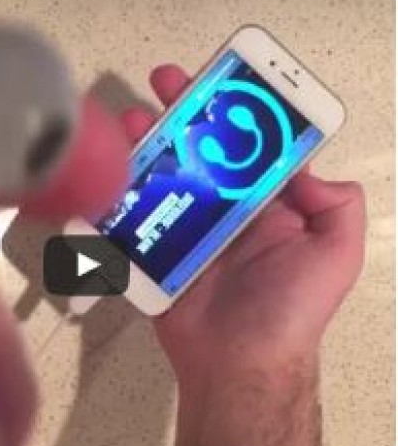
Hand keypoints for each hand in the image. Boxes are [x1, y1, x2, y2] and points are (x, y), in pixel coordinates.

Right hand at [121, 65, 365, 392]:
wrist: (236, 364)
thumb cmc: (288, 309)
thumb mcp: (335, 254)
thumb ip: (336, 205)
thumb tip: (303, 166)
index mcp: (266, 205)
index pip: (249, 145)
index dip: (234, 110)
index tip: (218, 82)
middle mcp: (226, 211)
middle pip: (199, 151)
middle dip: (182, 113)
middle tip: (163, 83)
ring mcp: (187, 231)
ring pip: (163, 177)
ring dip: (146, 144)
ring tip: (129, 122)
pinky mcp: (157, 254)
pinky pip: (136, 218)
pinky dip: (120, 195)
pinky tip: (108, 173)